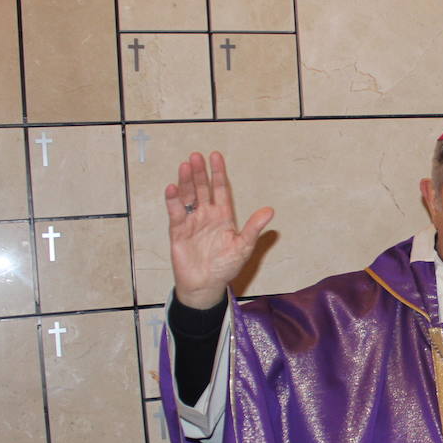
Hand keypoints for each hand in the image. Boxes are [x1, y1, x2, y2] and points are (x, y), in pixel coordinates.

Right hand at [165, 151, 273, 308]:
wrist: (206, 285)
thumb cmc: (225, 267)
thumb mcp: (243, 246)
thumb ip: (254, 227)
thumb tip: (270, 210)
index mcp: (223, 216)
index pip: (220, 190)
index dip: (218, 173)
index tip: (216, 156)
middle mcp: (206, 215)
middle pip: (202, 189)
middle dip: (200, 173)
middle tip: (196, 156)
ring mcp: (191, 221)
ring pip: (188, 196)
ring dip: (186, 181)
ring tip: (185, 166)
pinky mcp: (178, 231)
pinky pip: (175, 212)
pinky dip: (173, 200)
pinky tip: (173, 187)